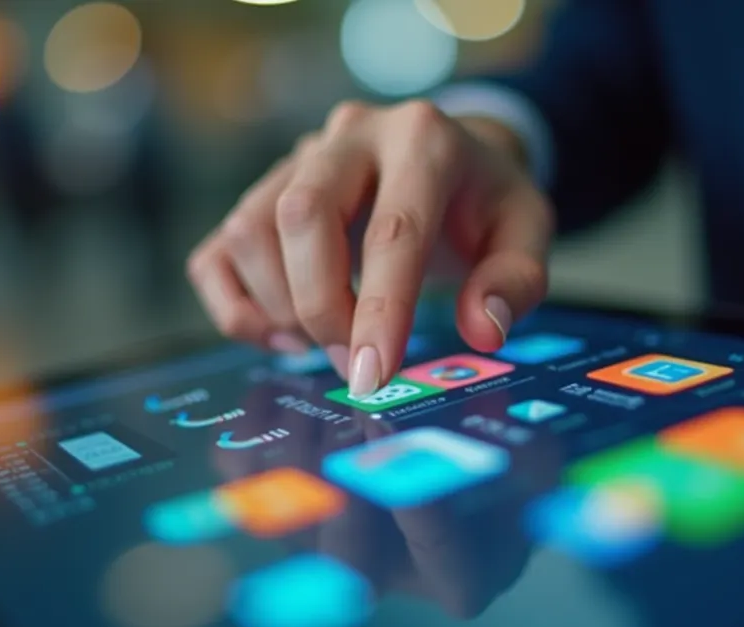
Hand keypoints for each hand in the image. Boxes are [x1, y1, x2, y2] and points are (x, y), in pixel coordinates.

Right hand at [188, 100, 553, 396]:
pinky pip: (217, 252)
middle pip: (302, 214)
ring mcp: (296, 159)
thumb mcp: (526, 231)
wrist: (453, 157)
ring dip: (279, 307)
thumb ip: (514, 280)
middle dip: (322, 306)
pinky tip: (284, 334)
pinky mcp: (261, 192)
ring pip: (250, 230)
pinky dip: (238, 307)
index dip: (380, 308)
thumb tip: (483, 329)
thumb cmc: (484, 203)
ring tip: (326, 343)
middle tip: (353, 364)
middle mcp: (350, 135)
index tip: (373, 374)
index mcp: (423, 138)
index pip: (393, 228)